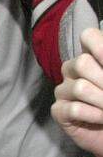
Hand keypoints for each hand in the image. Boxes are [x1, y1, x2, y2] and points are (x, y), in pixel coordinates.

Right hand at [53, 28, 102, 156]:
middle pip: (82, 63)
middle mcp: (74, 70)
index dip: (100, 47)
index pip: (88, 37)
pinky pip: (73, 108)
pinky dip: (94, 115)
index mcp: (92, 57)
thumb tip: (88, 81)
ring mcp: (64, 91)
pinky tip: (101, 119)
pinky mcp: (59, 111)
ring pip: (79, 87)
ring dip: (102, 101)